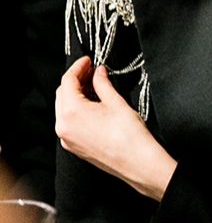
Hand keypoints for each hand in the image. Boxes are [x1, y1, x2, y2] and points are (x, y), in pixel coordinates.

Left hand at [55, 57, 176, 200]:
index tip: (88, 60)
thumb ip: (102, 83)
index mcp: (71, 112)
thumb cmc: (129, 135)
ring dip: (76, 95)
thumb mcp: (116, 102)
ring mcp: (67, 138)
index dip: (78, 67)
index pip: (67, 81)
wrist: (137, 162)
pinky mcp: (74, 147)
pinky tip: (93, 105)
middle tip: (92, 71)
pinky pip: (69, 123)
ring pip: (64, 109)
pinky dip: (77, 110)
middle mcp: (63, 126)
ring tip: (94, 86)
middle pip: (62, 95)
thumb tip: (98, 73)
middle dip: (76, 80)